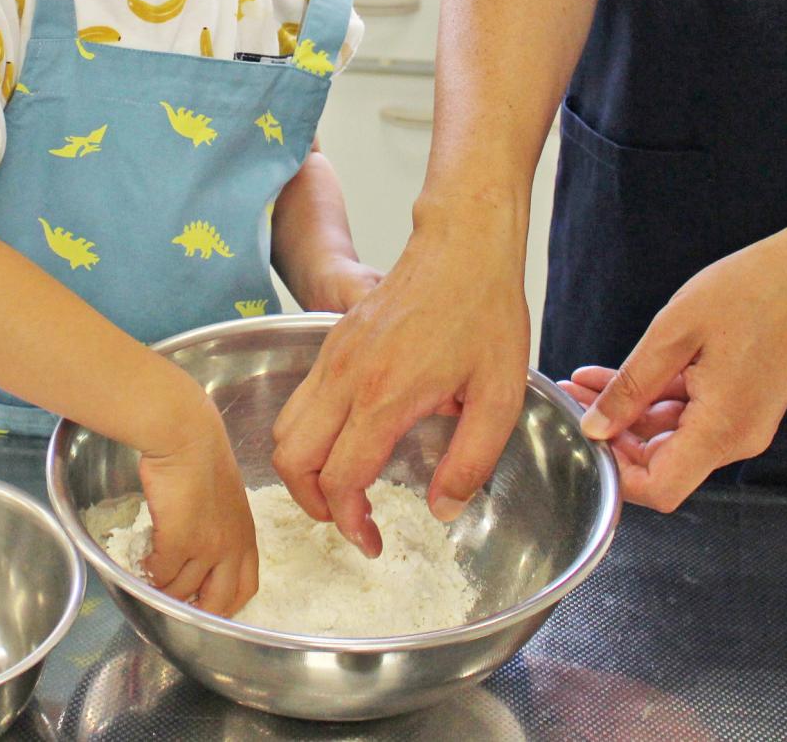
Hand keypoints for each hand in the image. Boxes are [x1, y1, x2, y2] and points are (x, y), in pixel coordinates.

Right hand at [137, 396, 258, 617]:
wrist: (186, 436)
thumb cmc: (201, 456)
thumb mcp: (226, 496)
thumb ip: (221, 524)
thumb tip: (201, 545)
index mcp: (245, 536)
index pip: (245, 587)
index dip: (226, 604)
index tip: (209, 605)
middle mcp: (230, 547)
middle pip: (218, 601)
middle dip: (197, 610)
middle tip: (178, 604)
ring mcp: (205, 547)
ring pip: (182, 590)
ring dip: (165, 588)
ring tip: (153, 576)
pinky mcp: (177, 542)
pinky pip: (160, 574)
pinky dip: (149, 573)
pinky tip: (143, 560)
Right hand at [271, 220, 528, 555]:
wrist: (463, 245)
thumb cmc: (486, 314)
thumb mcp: (500, 398)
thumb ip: (471, 461)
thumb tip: (442, 509)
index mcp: (385, 397)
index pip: (340, 478)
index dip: (349, 522)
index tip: (372, 542)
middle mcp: (346, 378)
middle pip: (291, 459)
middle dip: (312, 502)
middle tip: (349, 519)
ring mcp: (333, 356)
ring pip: (286, 429)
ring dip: (304, 468)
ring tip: (343, 488)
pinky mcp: (333, 341)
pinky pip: (301, 401)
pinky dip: (309, 435)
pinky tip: (350, 441)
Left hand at [571, 223, 786, 511]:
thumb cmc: (755, 291)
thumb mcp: (674, 334)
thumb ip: (631, 387)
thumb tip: (595, 426)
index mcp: (723, 429)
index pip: (660, 488)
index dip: (615, 472)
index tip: (582, 439)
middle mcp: (738, 437)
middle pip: (662, 463)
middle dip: (613, 436)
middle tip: (573, 402)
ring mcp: (744, 422)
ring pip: (672, 435)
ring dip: (628, 413)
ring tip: (586, 383)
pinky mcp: (745, 404)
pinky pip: (691, 414)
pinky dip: (655, 399)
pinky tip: (620, 375)